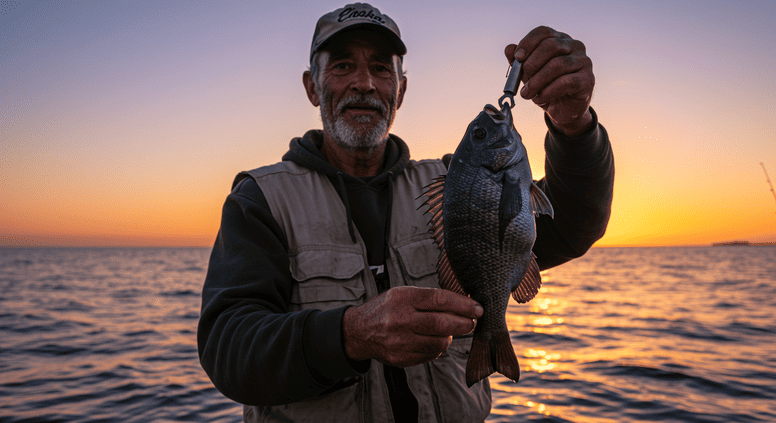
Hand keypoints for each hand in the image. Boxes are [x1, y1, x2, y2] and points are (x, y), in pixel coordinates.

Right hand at [343, 286, 482, 366]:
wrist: (359, 331)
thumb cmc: (387, 309)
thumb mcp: (403, 294)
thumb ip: (429, 299)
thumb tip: (463, 305)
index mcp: (402, 298)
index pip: (440, 300)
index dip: (463, 305)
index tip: (478, 309)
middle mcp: (400, 319)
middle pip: (442, 323)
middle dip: (464, 323)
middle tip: (472, 323)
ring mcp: (399, 341)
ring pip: (439, 342)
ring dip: (450, 337)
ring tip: (449, 331)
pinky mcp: (400, 358)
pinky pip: (429, 355)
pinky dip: (437, 349)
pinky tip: (433, 341)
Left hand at [505, 26, 594, 136]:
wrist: (563, 110)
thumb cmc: (546, 87)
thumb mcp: (529, 74)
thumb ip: (519, 61)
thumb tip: (509, 49)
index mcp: (559, 40)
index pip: (543, 32)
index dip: (528, 42)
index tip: (517, 57)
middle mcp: (574, 46)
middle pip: (550, 46)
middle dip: (531, 64)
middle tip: (521, 80)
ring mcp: (583, 62)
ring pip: (557, 65)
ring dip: (537, 81)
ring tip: (527, 93)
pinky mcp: (587, 80)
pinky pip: (565, 82)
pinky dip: (548, 91)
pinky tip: (540, 98)